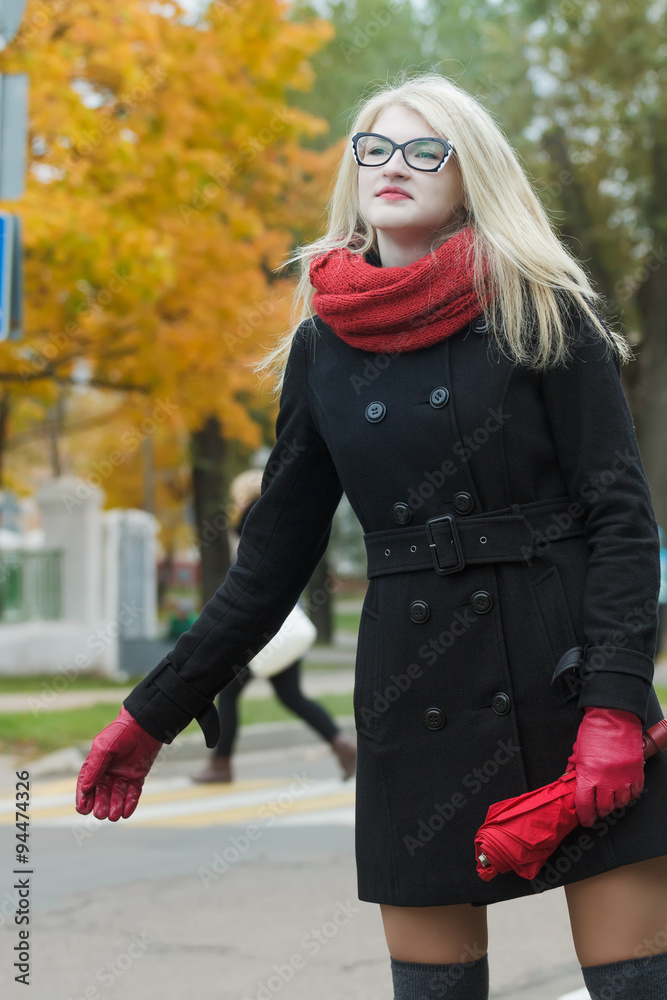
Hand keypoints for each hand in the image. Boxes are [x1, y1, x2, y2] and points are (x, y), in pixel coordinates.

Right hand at [75, 707, 162, 820]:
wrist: (143, 726)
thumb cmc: (119, 734)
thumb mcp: (102, 748)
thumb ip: (94, 768)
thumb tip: (85, 789)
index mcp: (95, 766)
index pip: (86, 787)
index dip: (83, 799)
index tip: (83, 810)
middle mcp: (108, 774)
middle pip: (101, 795)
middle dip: (100, 805)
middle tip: (101, 814)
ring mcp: (122, 776)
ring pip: (117, 797)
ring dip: (115, 807)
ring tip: (114, 815)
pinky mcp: (136, 777)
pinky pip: (132, 794)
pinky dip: (130, 803)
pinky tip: (126, 812)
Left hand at [567, 706, 643, 826]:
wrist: (614, 717)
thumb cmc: (593, 731)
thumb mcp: (578, 751)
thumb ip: (576, 769)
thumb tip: (572, 781)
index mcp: (588, 775)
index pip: (585, 805)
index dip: (585, 816)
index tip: (585, 820)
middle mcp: (606, 781)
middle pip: (604, 808)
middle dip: (600, 810)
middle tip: (598, 808)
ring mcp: (623, 778)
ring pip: (621, 802)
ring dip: (615, 803)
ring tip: (611, 797)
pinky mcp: (636, 773)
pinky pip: (635, 793)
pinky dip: (629, 794)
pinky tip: (624, 789)